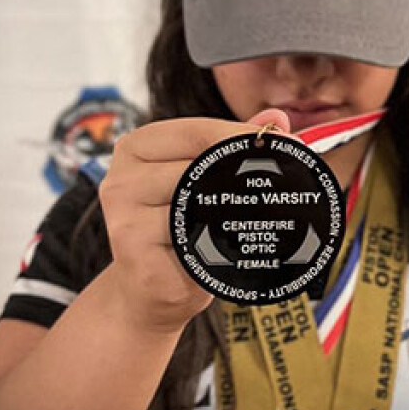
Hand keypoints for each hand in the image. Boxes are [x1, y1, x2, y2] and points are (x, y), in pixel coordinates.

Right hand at [98, 108, 290, 334]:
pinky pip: (189, 238)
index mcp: (135, 148)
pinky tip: (227, 248)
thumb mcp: (206, 183)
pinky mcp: (132, 248)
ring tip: (260, 216)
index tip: (282, 146)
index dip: (242, 137)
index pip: (196, 131)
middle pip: (197, 165)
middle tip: (288, 181)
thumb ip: (234, 147)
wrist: (149, 291)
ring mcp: (122, 213)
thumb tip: (278, 118)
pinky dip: (216, 243)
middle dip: (245, 173)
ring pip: (196, 200)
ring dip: (234, 210)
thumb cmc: (182, 233)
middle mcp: (120, 177)